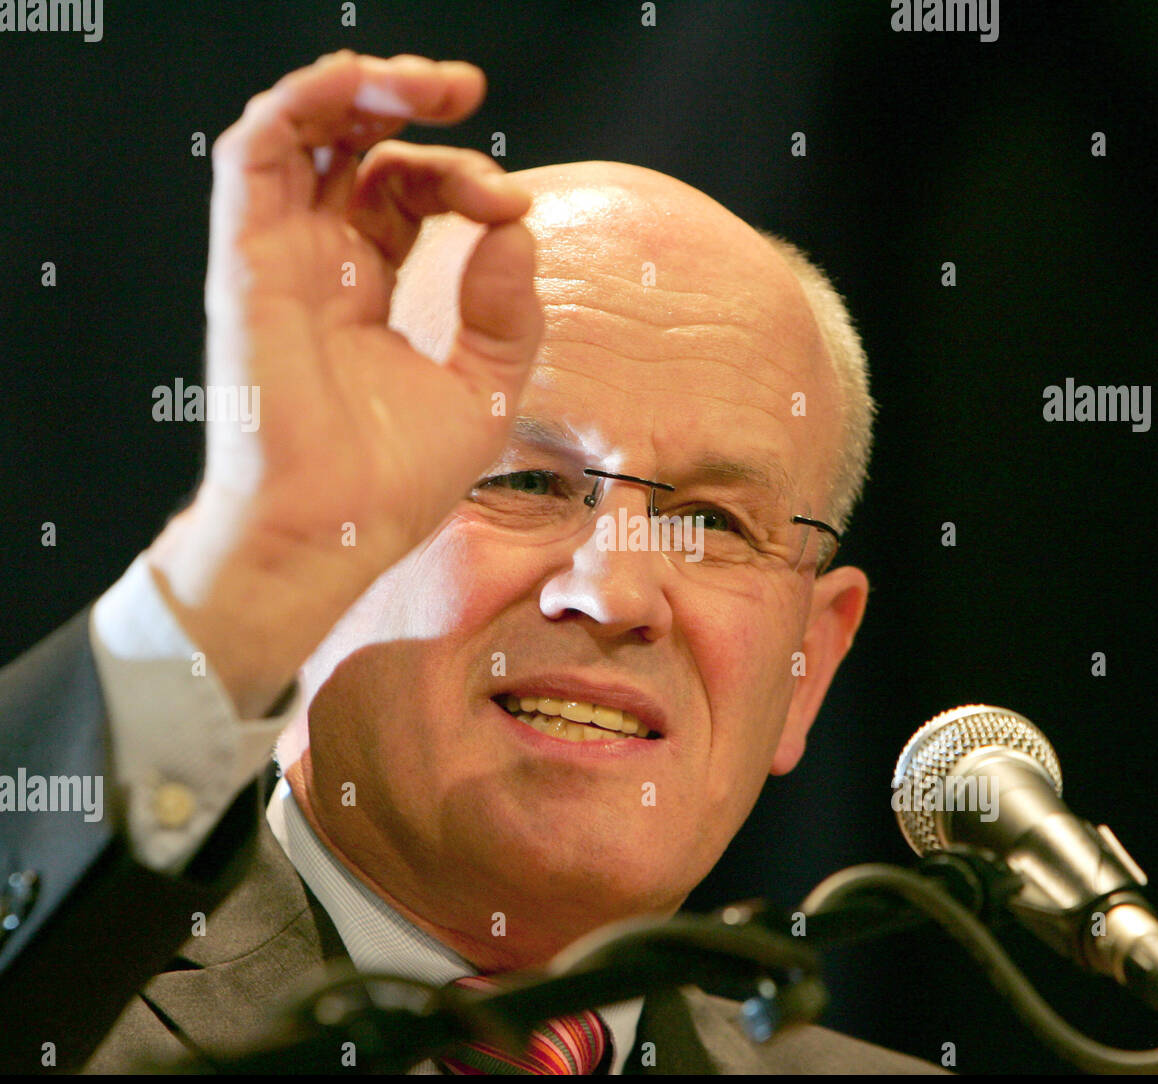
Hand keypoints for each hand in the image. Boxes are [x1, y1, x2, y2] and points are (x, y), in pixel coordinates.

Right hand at [148, 52, 542, 714]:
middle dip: (410, 107)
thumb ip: (505, 314)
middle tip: (466, 89)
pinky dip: (303, 104)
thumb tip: (515, 230)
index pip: (404, 193)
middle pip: (353, 149)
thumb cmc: (394, 481)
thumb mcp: (482, 392)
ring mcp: (280, 258)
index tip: (510, 207)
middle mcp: (319, 263)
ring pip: (298, 131)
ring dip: (358, 87)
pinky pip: (254, 154)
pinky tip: (364, 88)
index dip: (459, 179)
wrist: (333, 534)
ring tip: (427, 83)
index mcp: (366, 288)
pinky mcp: (248, 261)